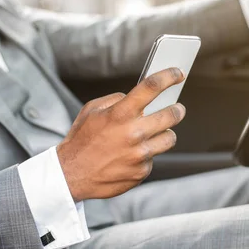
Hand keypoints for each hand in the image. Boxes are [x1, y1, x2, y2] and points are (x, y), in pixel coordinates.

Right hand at [57, 68, 185, 201]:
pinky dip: (146, 155)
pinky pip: (153, 158)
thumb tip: (134, 98)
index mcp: (120, 114)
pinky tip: (131, 155)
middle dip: (177, 109)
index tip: (177, 73)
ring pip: (169, 138)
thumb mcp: (92, 111)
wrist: (71, 175)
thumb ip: (115, 100)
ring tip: (155, 133)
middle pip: (171, 115)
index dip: (169, 76)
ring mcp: (139, 154)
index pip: (152, 87)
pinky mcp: (141, 172)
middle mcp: (133, 133)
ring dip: (165, 133)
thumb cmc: (81, 141)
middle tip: (177, 108)